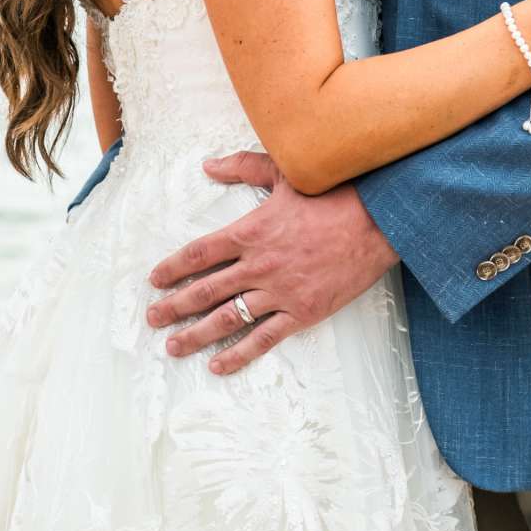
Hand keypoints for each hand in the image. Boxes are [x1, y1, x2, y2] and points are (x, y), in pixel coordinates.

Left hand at [145, 153, 398, 374]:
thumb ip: (242, 167)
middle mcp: (258, 265)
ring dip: (196, 334)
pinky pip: (264, 338)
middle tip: (152, 318)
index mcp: (250, 231)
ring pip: (227, 318)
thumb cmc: (333, 193)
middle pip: (204, 290)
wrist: (378, 222)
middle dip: (174, 306)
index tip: (155, 279)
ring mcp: (280, 292)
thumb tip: (208, 165)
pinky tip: (218, 364)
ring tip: (173, 346)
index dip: (172, 268)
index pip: (198, 254)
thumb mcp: (284, 172)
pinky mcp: (303, 312)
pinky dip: (239, 354)